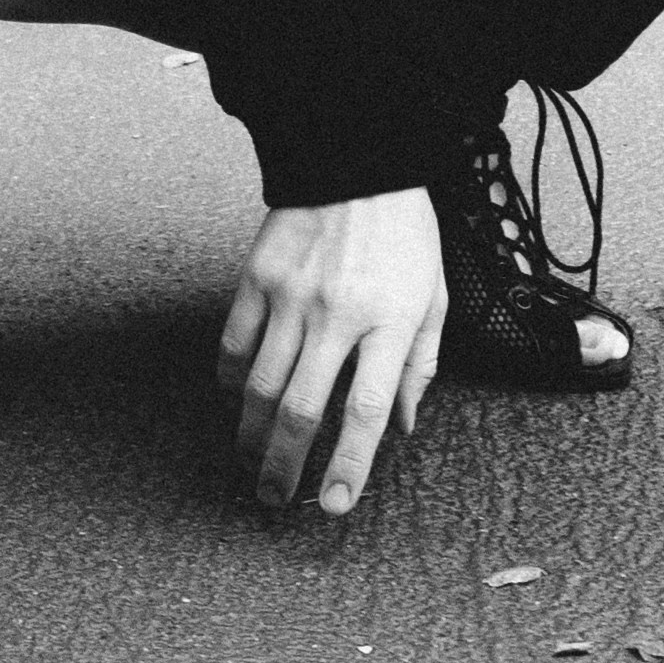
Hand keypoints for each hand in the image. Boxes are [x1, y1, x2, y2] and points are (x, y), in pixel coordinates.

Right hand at [217, 188, 447, 514]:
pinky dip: (230, 379)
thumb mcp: (433, 296)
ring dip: (251, 436)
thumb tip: (403, 426)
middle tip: (275, 499)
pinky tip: (235, 398)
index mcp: (392, 322)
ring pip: (259, 386)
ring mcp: (293, 296)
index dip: (348, 466)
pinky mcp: (258, 277)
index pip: (367, 412)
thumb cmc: (404, 231)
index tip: (334, 504)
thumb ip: (420, 364)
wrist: (359, 159)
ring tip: (251, 463)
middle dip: (284, 467)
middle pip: (302, 411)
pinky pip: (233, 343)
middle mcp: (339, 315)